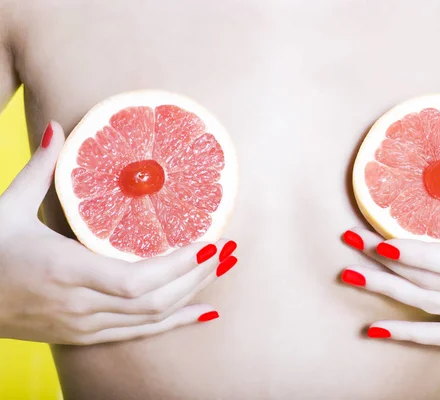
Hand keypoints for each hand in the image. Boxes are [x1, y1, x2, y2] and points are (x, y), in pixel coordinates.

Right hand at [0, 121, 238, 344]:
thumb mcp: (6, 208)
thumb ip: (38, 169)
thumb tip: (56, 127)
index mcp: (63, 270)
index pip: (135, 280)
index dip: (177, 266)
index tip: (210, 243)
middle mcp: (78, 304)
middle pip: (154, 301)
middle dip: (198, 275)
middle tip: (229, 249)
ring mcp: (82, 325)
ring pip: (151, 318)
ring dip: (192, 294)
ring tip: (223, 270)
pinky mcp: (83, 335)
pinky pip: (138, 333)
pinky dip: (175, 323)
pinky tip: (203, 311)